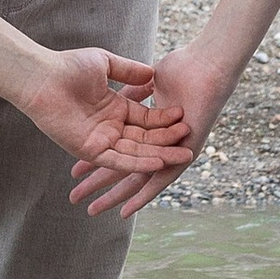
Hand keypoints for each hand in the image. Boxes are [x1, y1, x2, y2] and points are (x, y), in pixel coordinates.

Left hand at [21, 47, 194, 181]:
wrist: (41, 76)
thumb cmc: (68, 67)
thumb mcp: (106, 64)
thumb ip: (129, 71)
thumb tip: (151, 72)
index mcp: (115, 109)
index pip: (147, 120)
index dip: (166, 122)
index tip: (185, 119)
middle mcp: (110, 127)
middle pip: (145, 139)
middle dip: (168, 143)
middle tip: (191, 145)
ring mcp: (100, 140)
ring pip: (136, 152)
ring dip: (158, 156)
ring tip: (182, 156)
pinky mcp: (90, 150)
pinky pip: (118, 159)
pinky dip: (137, 162)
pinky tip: (157, 161)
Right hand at [69, 40, 237, 219]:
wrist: (206, 68)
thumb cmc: (180, 67)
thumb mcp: (145, 79)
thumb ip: (129, 87)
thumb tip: (120, 93)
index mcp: (142, 123)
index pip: (113, 146)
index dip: (94, 159)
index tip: (73, 171)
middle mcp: (154, 141)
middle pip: (119, 165)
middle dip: (97, 182)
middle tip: (74, 197)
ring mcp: (167, 150)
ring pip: (135, 177)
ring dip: (115, 195)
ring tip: (91, 211)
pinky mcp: (182, 157)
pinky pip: (160, 181)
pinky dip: (143, 197)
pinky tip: (126, 212)